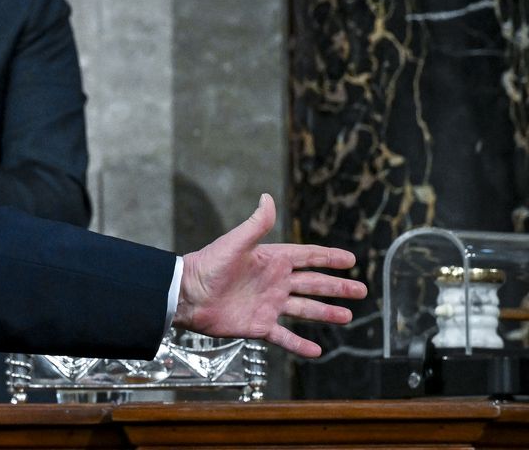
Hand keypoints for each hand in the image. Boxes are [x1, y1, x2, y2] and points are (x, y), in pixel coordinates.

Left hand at [172, 195, 365, 357]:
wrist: (187, 295)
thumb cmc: (208, 266)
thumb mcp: (235, 243)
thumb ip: (255, 224)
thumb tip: (267, 197)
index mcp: (271, 260)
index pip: (307, 257)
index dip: (329, 258)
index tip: (351, 260)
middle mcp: (274, 282)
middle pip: (313, 284)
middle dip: (337, 287)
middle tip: (362, 290)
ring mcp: (269, 305)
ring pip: (305, 309)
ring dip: (326, 313)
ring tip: (347, 316)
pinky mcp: (259, 326)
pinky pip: (285, 337)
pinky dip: (300, 345)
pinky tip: (317, 350)